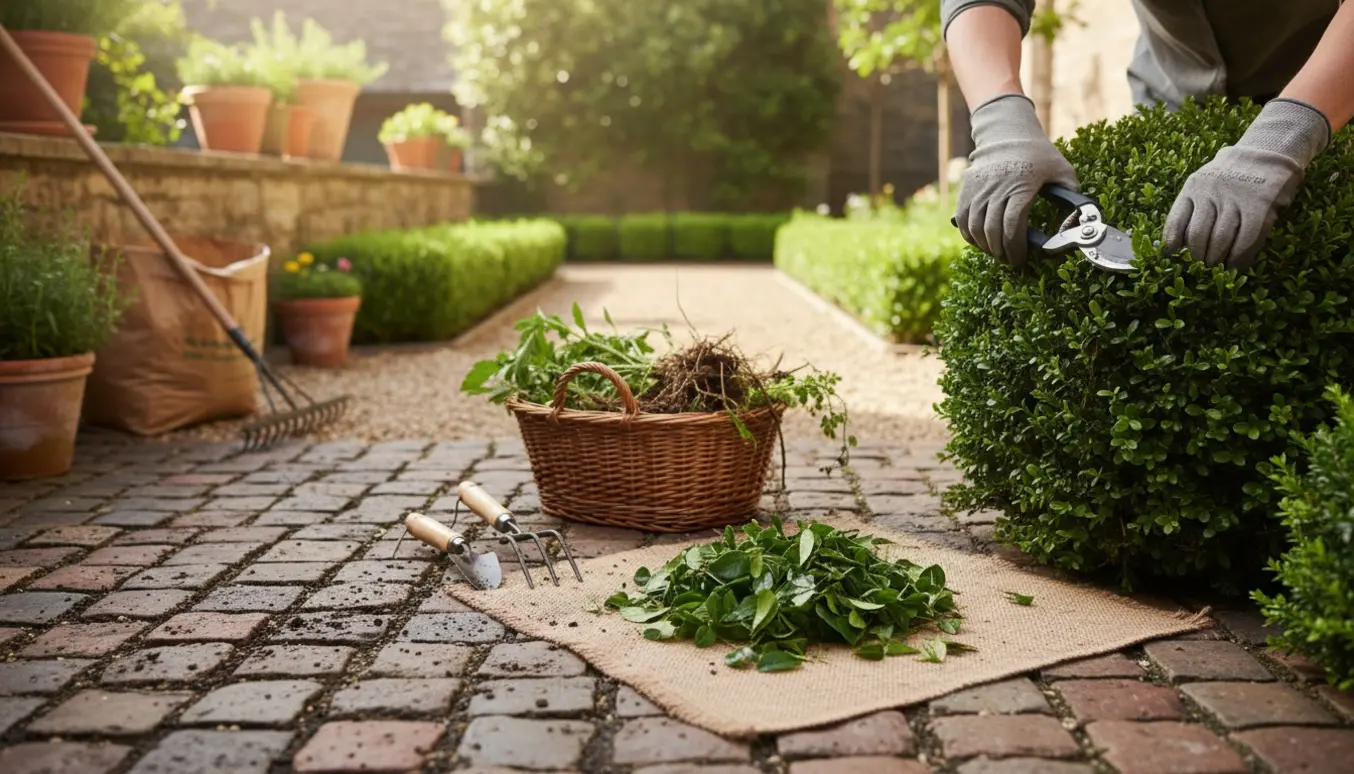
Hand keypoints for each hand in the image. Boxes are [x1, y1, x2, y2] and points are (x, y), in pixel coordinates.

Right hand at [955, 94, 1078, 266]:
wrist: (1008, 135)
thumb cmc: (1039, 156)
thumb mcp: (1063, 171)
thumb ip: (1072, 197)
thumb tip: (1076, 224)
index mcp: (1021, 185)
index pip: (1011, 224)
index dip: (1014, 247)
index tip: (1021, 258)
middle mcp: (996, 187)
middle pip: (992, 230)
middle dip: (1000, 251)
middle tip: (1010, 260)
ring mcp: (978, 187)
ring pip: (974, 227)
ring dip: (985, 246)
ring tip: (997, 252)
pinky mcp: (967, 189)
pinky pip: (963, 219)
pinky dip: (969, 235)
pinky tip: (981, 242)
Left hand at [1164, 98, 1330, 269]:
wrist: (1269, 150)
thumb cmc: (1232, 174)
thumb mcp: (1205, 182)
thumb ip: (1193, 206)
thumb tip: (1176, 244)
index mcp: (1193, 188)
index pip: (1176, 222)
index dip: (1172, 245)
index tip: (1171, 259)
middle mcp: (1211, 194)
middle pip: (1197, 236)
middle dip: (1197, 259)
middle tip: (1199, 271)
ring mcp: (1236, 200)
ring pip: (1219, 240)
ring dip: (1216, 261)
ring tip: (1216, 272)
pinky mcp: (1260, 207)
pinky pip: (1246, 240)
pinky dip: (1239, 259)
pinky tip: (1236, 268)